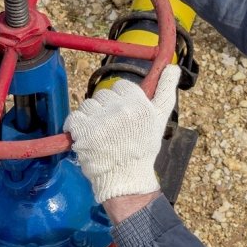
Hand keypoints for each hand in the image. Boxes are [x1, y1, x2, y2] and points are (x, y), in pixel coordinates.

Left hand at [64, 65, 180, 202]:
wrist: (126, 179)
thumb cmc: (142, 149)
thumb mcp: (160, 118)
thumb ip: (165, 90)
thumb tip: (173, 68)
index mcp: (139, 104)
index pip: (121, 86)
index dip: (120, 101)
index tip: (123, 116)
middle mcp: (121, 109)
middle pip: (103, 95)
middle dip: (105, 109)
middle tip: (113, 129)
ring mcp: (101, 121)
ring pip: (88, 105)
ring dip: (90, 118)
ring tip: (100, 135)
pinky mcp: (84, 132)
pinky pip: (74, 118)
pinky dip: (76, 127)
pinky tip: (86, 138)